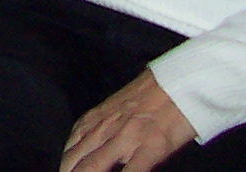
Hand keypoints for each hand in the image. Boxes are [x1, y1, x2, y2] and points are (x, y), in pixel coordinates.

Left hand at [61, 72, 194, 171]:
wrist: (180, 82)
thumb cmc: (154, 92)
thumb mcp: (120, 104)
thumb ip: (105, 122)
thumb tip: (94, 142)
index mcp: (100, 116)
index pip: (73, 143)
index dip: (66, 162)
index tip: (65, 171)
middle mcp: (108, 127)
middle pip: (78, 158)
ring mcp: (128, 137)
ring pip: (94, 165)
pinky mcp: (150, 146)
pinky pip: (132, 170)